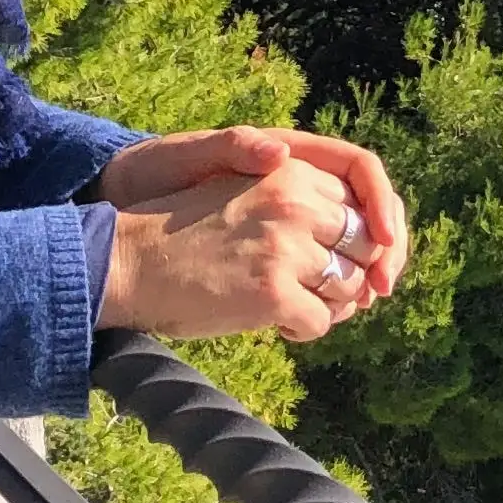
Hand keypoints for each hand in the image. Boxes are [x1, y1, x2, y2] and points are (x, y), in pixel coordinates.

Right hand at [98, 158, 381, 341]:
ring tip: (292, 305)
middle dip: (353, 273)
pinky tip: (274, 323)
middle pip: (368, 245)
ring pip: (351, 287)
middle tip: (321, 290)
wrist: (130, 261)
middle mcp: (295, 203)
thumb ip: (303, 204)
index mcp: (291, 172)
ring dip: (329, 304)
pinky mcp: (273, 292)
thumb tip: (371, 241)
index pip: (365, 202)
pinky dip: (302, 330)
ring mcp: (286, 248)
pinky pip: (320, 322)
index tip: (358, 264)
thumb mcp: (250, 195)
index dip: (370, 238)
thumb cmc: (188, 233)